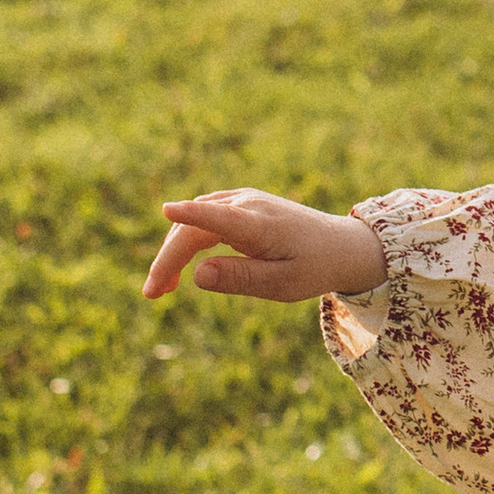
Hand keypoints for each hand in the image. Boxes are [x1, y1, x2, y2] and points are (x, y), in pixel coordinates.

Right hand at [141, 188, 385, 303]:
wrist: (340, 245)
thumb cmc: (313, 268)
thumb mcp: (281, 284)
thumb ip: (241, 278)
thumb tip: (197, 274)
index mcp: (260, 225)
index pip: (221, 217)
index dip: (192, 215)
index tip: (167, 210)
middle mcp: (248, 205)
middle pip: (195, 227)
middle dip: (169, 259)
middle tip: (153, 294)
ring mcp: (242, 200)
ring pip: (194, 221)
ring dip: (173, 250)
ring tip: (161, 288)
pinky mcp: (241, 203)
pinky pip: (203, 217)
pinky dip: (187, 238)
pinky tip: (179, 264)